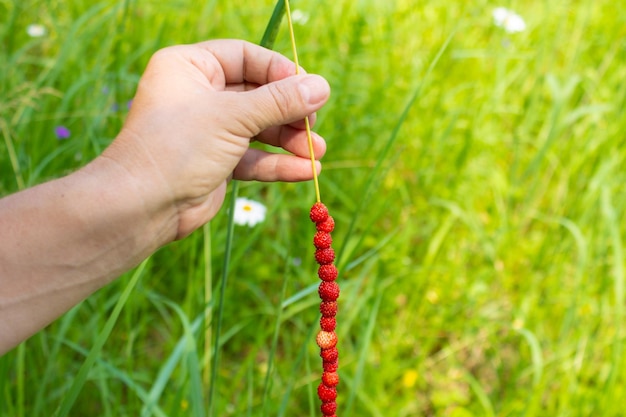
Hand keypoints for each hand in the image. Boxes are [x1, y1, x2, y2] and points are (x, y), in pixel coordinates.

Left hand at [102, 39, 330, 238]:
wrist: (142, 206)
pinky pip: (253, 157)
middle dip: (289, 113)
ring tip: (317, 152)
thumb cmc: (178, 146)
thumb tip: (322, 86)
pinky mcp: (216, 162)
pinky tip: (307, 171)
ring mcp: (208, 130)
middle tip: (313, 125)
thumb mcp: (233, 117)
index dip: (279, 72)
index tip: (308, 89)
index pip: (246, 57)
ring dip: (289, 141)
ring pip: (259, 129)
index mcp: (191, 67)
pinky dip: (278, 164)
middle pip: (257, 95)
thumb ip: (279, 101)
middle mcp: (199, 94)